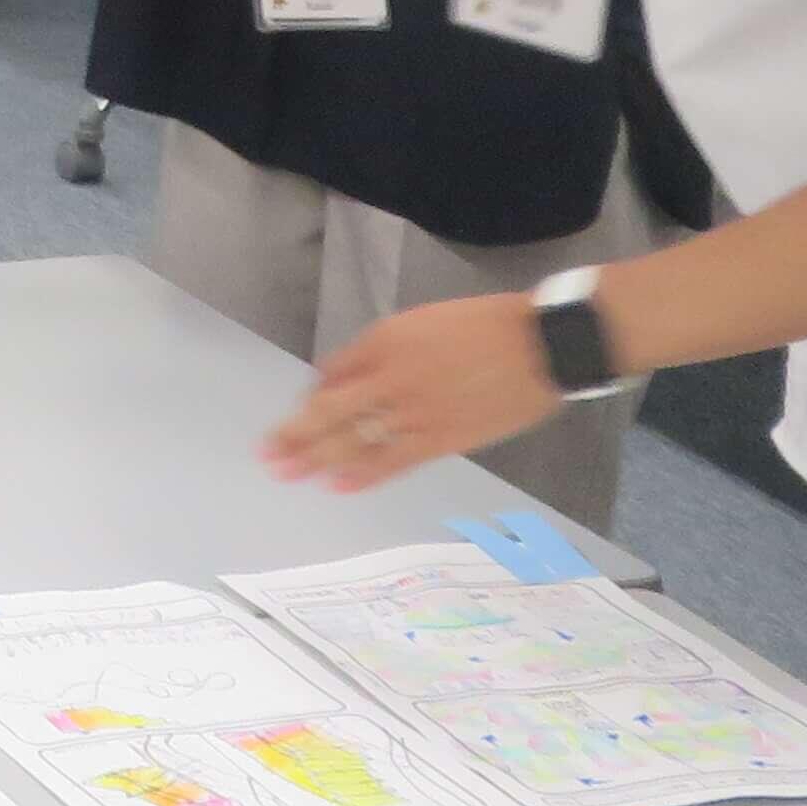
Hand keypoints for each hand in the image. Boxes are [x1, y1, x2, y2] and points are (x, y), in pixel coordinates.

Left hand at [263, 295, 555, 491]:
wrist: (540, 344)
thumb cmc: (483, 326)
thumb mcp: (421, 322)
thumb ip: (379, 349)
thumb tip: (342, 376)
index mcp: (385, 341)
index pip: (331, 373)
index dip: (310, 399)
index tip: (296, 416)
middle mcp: (390, 376)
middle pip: (330, 410)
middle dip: (295, 434)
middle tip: (266, 454)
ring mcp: (414, 411)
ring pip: (353, 439)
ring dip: (315, 458)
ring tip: (286, 473)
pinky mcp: (441, 438)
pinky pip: (392, 460)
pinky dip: (362, 473)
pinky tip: (335, 483)